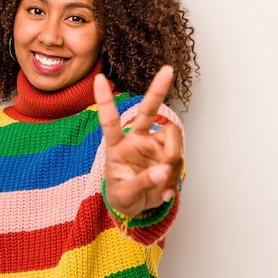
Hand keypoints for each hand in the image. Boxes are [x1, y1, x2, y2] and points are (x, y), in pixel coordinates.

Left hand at [93, 66, 183, 215]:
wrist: (136, 207)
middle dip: (158, 90)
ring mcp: (154, 145)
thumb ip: (142, 183)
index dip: (104, 100)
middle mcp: (136, 139)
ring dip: (172, 159)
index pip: (110, 120)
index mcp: (116, 145)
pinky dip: (174, 177)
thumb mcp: (124, 195)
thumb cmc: (123, 194)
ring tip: (163, 182)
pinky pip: (179, 158)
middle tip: (168, 70)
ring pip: (172, 137)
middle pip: (147, 111)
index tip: (99, 78)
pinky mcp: (168, 154)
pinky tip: (165, 190)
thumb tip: (163, 171)